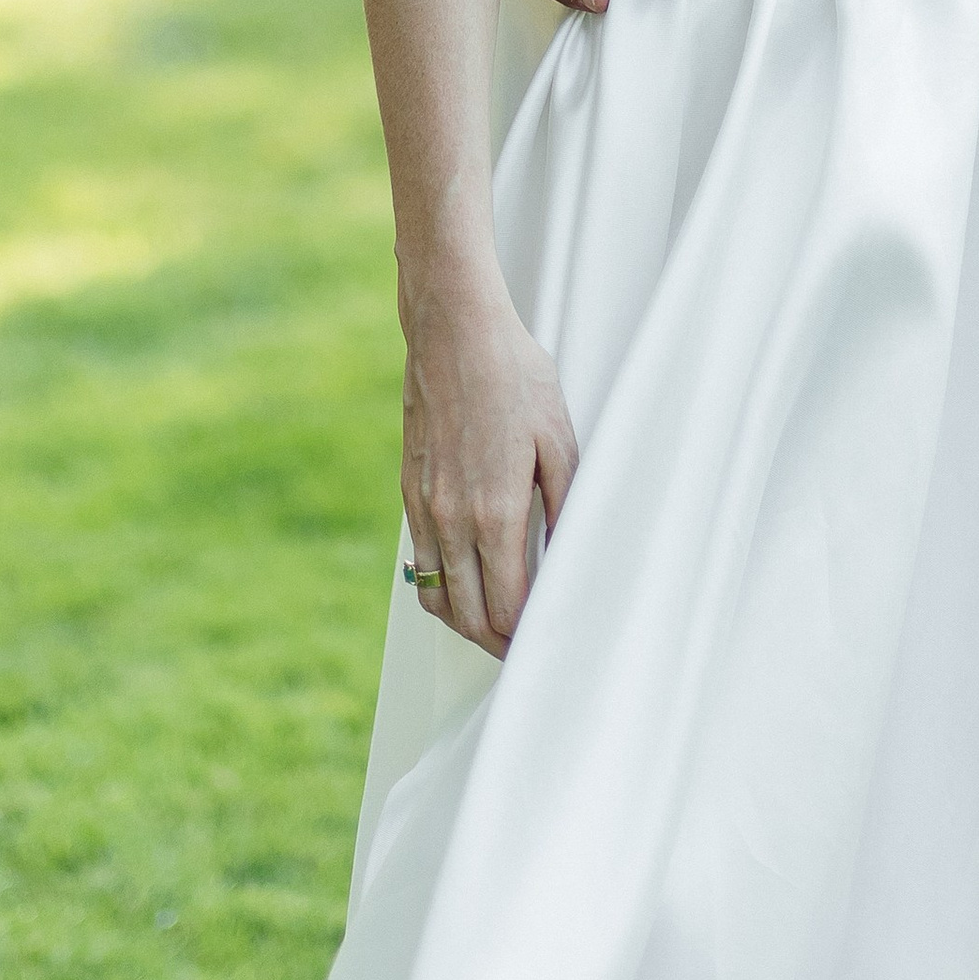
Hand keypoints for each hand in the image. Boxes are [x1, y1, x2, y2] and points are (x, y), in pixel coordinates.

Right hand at [401, 262, 577, 659]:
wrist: (453, 332)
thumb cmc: (515, 376)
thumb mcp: (560, 439)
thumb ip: (565, 507)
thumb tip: (569, 560)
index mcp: (495, 514)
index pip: (506, 607)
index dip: (526, 636)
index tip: (545, 642)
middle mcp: (452, 522)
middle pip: (470, 617)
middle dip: (497, 642)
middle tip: (525, 647)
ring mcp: (424, 510)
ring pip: (437, 598)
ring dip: (466, 621)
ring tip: (497, 624)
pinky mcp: (409, 493)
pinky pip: (419, 563)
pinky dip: (440, 588)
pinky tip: (466, 579)